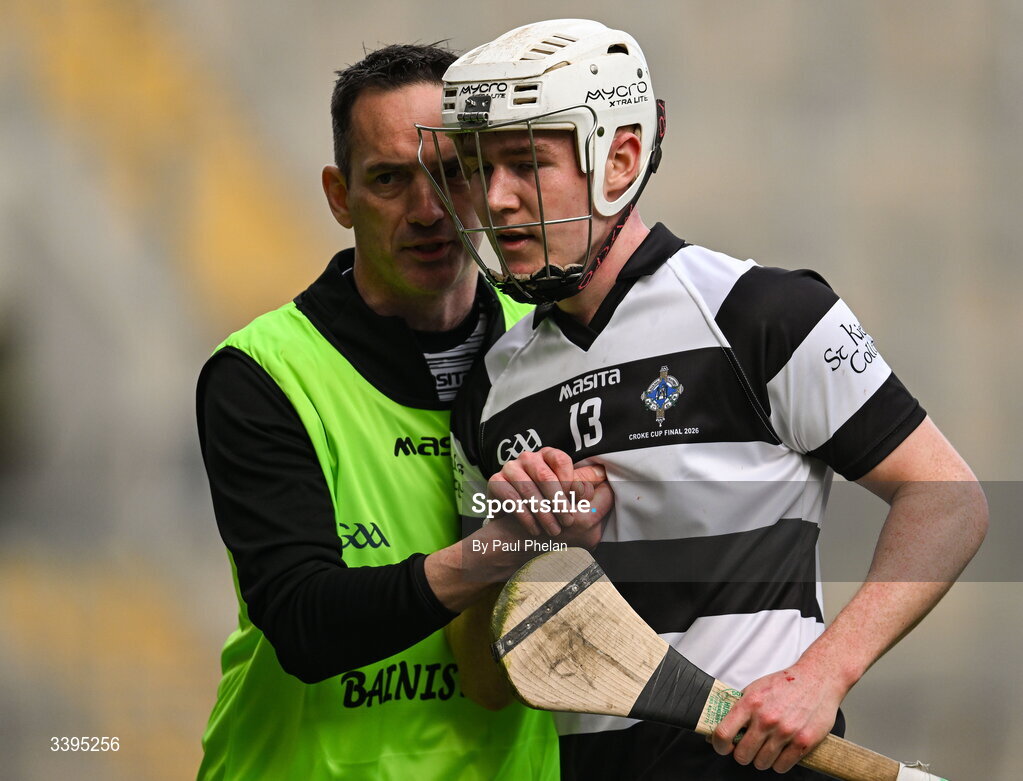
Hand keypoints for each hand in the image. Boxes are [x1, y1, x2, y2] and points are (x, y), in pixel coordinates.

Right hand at [487, 447, 611, 543]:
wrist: (513, 526)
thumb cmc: (546, 506)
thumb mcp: (566, 494)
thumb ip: (583, 484)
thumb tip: (604, 474)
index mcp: (548, 455)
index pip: (561, 460)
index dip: (570, 481)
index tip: (576, 501)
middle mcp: (528, 457)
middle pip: (544, 475)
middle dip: (558, 502)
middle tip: (568, 522)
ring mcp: (510, 468)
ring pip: (528, 488)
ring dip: (543, 513)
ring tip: (553, 530)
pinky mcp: (495, 482)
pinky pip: (511, 498)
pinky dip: (525, 517)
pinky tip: (534, 530)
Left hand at [710, 660, 846, 772]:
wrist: (817, 679)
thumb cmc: (786, 684)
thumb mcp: (755, 688)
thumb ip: (740, 707)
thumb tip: (723, 726)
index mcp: (750, 703)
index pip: (723, 733)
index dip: (719, 745)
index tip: (723, 747)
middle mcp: (766, 719)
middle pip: (742, 755)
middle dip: (742, 754)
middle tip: (748, 747)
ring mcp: (785, 732)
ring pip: (762, 763)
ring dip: (761, 759)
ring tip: (766, 748)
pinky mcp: (803, 742)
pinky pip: (782, 766)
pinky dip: (779, 763)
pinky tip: (780, 752)